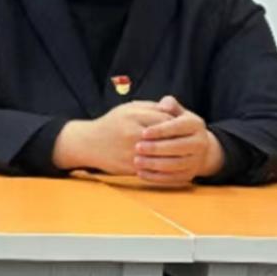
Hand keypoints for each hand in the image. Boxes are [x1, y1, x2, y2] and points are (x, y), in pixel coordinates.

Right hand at [52, 101, 174, 173]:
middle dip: (178, 139)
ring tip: (181, 153)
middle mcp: (132, 134)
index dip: (177, 123)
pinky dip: (162, 166)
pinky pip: (151, 167)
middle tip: (187, 140)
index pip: (165, 120)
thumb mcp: (129, 108)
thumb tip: (173, 110)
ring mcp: (130, 152)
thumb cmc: (112, 123)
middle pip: (165, 138)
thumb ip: (152, 108)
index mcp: (133, 116)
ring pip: (160, 155)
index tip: (185, 125)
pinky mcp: (128, 167)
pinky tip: (170, 164)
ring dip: (173, 155)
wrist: (89, 144)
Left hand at [132, 95, 225, 186]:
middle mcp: (200, 144)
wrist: (197, 148)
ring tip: (137, 161)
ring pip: (174, 164)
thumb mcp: (179, 113)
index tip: (143, 132)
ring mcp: (195, 161)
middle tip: (137, 147)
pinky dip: (156, 177)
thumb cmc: (180, 127)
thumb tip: (163, 105)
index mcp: (196, 125)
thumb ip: (170, 106)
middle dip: (156, 148)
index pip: (178, 127)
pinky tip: (141, 173)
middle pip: (178, 147)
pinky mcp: (189, 176)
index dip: (161, 130)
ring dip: (154, 164)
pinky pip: (172, 178)